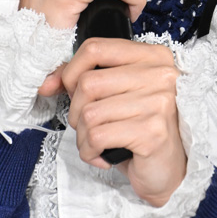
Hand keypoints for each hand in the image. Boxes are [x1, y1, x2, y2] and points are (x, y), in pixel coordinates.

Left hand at [40, 38, 186, 207]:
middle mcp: (160, 75)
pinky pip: (97, 136)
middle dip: (75, 112)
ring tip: (97, 143)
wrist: (168, 169)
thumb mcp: (116, 96)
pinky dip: (90, 151)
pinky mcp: (152, 132)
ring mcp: (159, 102)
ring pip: (89, 113)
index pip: (95, 48)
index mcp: (152, 57)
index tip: (68, 91)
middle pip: (88, 83)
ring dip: (83, 136)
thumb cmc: (140, 129)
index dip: (70, 72)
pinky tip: (104, 155)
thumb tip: (47, 83)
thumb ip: (85, 80)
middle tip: (88, 127)